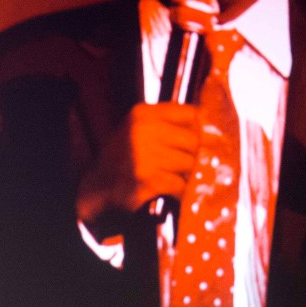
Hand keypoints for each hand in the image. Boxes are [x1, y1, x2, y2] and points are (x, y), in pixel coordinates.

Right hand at [76, 103, 199, 233]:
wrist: (97, 188)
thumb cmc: (124, 158)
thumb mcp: (138, 130)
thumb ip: (166, 124)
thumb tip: (207, 124)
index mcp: (142, 114)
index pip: (189, 114)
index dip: (196, 130)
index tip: (189, 143)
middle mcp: (142, 131)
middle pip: (193, 140)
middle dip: (190, 156)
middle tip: (178, 166)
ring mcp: (143, 156)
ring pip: (189, 163)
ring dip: (184, 175)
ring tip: (170, 178)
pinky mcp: (146, 180)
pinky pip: (180, 184)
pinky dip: (178, 192)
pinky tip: (167, 192)